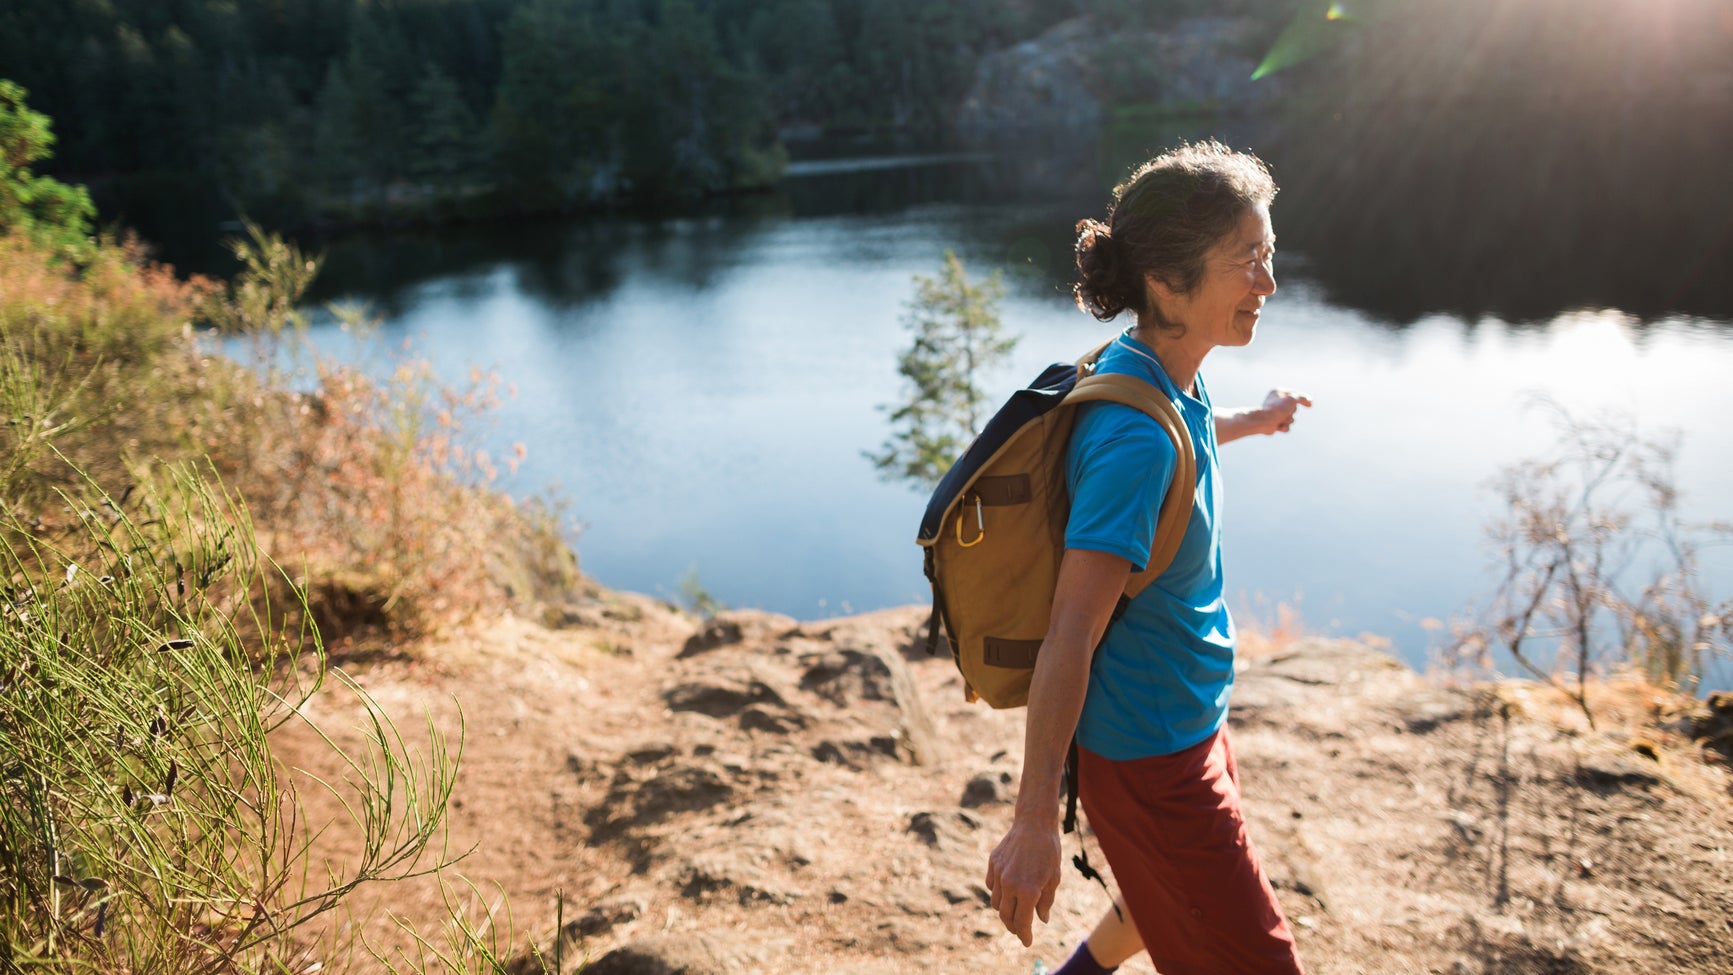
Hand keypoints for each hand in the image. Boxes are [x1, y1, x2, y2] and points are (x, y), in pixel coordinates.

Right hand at [985, 819, 1061, 946]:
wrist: (1034, 824)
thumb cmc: (1049, 851)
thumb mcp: (1054, 878)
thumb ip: (1046, 901)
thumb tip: (1042, 919)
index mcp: (1028, 890)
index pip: (1023, 922)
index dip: (1025, 935)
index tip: (1028, 942)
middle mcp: (1010, 884)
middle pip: (1006, 916)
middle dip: (1014, 927)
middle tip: (1020, 930)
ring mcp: (999, 873)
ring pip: (996, 903)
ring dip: (1004, 911)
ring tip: (1014, 911)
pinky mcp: (992, 863)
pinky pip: (991, 885)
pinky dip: (998, 893)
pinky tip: (1007, 891)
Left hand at [1259, 388, 1312, 434]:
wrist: (1264, 421)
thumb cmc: (1277, 408)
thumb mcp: (1292, 399)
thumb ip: (1302, 398)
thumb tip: (1309, 401)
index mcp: (1278, 393)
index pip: (1294, 395)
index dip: (1303, 399)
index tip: (1310, 405)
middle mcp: (1276, 402)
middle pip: (1294, 408)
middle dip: (1292, 412)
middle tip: (1285, 412)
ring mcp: (1275, 413)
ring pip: (1291, 418)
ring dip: (1288, 420)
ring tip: (1280, 419)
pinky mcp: (1275, 423)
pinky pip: (1286, 426)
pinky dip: (1284, 427)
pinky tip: (1278, 426)